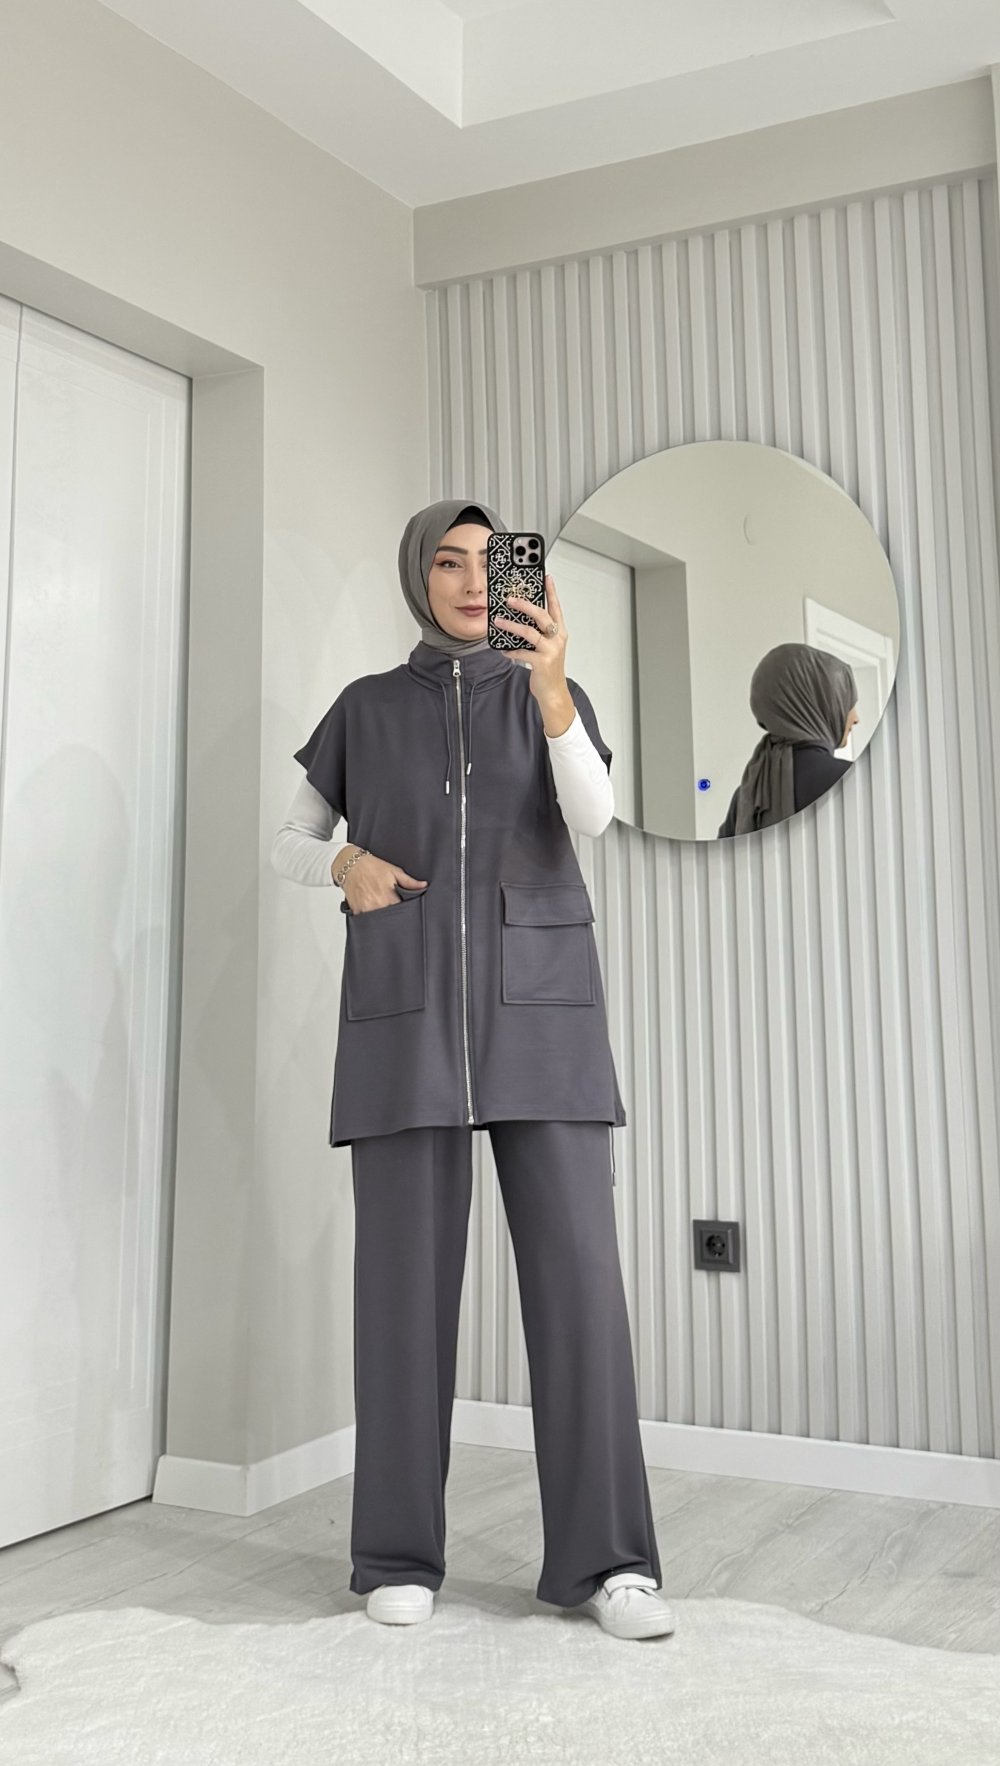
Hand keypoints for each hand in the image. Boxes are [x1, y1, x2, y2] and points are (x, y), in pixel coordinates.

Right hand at [337, 849, 426, 913]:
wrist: (350, 865)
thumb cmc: (372, 867)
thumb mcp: (394, 871)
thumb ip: (409, 882)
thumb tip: (423, 886)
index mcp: (389, 897)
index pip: (402, 912)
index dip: (405, 913)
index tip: (406, 912)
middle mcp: (377, 905)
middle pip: (390, 919)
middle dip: (394, 917)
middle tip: (395, 912)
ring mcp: (366, 910)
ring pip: (378, 921)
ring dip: (382, 918)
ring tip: (384, 911)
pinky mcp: (356, 912)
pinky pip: (366, 920)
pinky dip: (370, 918)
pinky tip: (372, 911)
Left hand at [492, 574, 568, 701]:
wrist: (553, 692)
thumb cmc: (548, 668)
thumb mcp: (547, 647)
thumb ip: (538, 633)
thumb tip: (518, 618)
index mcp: (559, 632)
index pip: (555, 607)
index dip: (551, 592)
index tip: (545, 577)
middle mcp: (557, 639)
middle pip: (541, 615)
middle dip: (524, 605)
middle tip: (510, 599)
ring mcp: (550, 651)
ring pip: (529, 632)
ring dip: (511, 625)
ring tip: (498, 620)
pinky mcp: (542, 663)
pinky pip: (521, 652)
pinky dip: (510, 650)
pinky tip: (503, 649)